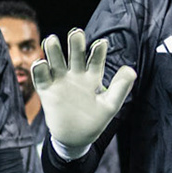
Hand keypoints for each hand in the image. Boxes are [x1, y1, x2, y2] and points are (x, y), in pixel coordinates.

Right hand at [30, 28, 135, 154]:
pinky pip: (41, 78)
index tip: (101, 43)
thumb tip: (131, 70)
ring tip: (52, 40)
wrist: (75, 139)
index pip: (96, 59)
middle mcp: (76, 75)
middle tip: (76, 33)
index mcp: (92, 77)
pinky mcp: (47, 91)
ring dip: (53, 51)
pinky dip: (39, 70)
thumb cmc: (94, 122)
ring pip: (56, 62)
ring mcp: (60, 82)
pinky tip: (41, 63)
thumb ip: (120, 88)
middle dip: (75, 44)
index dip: (98, 51)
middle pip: (75, 55)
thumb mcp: (110, 106)